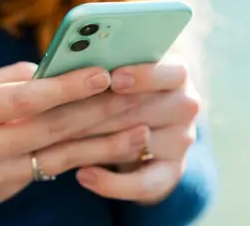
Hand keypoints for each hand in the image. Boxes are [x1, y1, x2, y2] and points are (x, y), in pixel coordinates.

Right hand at [0, 62, 149, 224]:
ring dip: (105, 142)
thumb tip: (57, 71)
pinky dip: (87, 158)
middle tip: (138, 95)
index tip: (103, 74)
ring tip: (141, 131)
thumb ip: (10, 82)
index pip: (27, 97)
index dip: (67, 86)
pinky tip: (114, 150)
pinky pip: (54, 168)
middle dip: (99, 111)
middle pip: (53, 126)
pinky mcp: (10, 187)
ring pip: (62, 154)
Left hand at [76, 60, 200, 203]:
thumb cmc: (121, 89)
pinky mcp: (172, 171)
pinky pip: (145, 184)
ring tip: (62, 144)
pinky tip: (83, 175)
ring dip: (98, 145)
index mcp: (177, 74)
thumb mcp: (119, 72)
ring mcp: (181, 140)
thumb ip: (105, 68)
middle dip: (101, 113)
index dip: (143, 76)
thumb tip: (68, 64)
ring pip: (140, 144)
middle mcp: (186, 107)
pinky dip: (112, 184)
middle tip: (63, 115)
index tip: (112, 79)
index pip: (172, 72)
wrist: (141, 123)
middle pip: (149, 109)